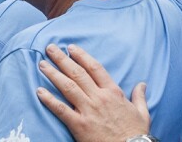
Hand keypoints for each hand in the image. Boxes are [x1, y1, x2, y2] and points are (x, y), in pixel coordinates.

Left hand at [36, 44, 150, 141]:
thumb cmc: (136, 134)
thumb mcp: (142, 113)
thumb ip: (139, 97)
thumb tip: (142, 84)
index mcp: (113, 93)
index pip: (95, 68)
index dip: (82, 56)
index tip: (71, 48)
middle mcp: (99, 98)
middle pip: (78, 73)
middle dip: (62, 59)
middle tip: (50, 48)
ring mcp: (88, 111)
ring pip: (68, 87)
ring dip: (53, 74)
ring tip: (42, 64)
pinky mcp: (80, 125)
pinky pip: (61, 109)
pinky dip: (49, 100)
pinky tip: (39, 91)